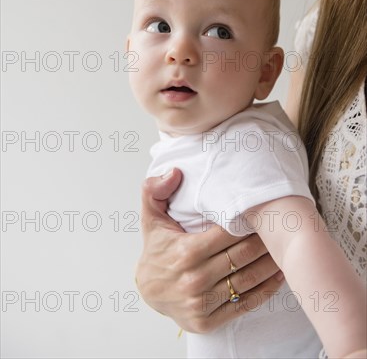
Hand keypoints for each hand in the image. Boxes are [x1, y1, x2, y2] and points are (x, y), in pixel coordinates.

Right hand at [136, 168, 283, 332]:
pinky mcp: (207, 320)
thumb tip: (175, 172)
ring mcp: (201, 302)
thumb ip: (155, 189)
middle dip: (265, 240)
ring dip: (270, 264)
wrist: (147, 290)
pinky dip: (265, 290)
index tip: (264, 211)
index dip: (248, 222)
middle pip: (242, 255)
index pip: (228, 233)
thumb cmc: (156, 249)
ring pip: (247, 279)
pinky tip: (278, 276)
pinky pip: (244, 304)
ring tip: (285, 249)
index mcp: (185, 251)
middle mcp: (194, 279)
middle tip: (282, 227)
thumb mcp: (151, 216)